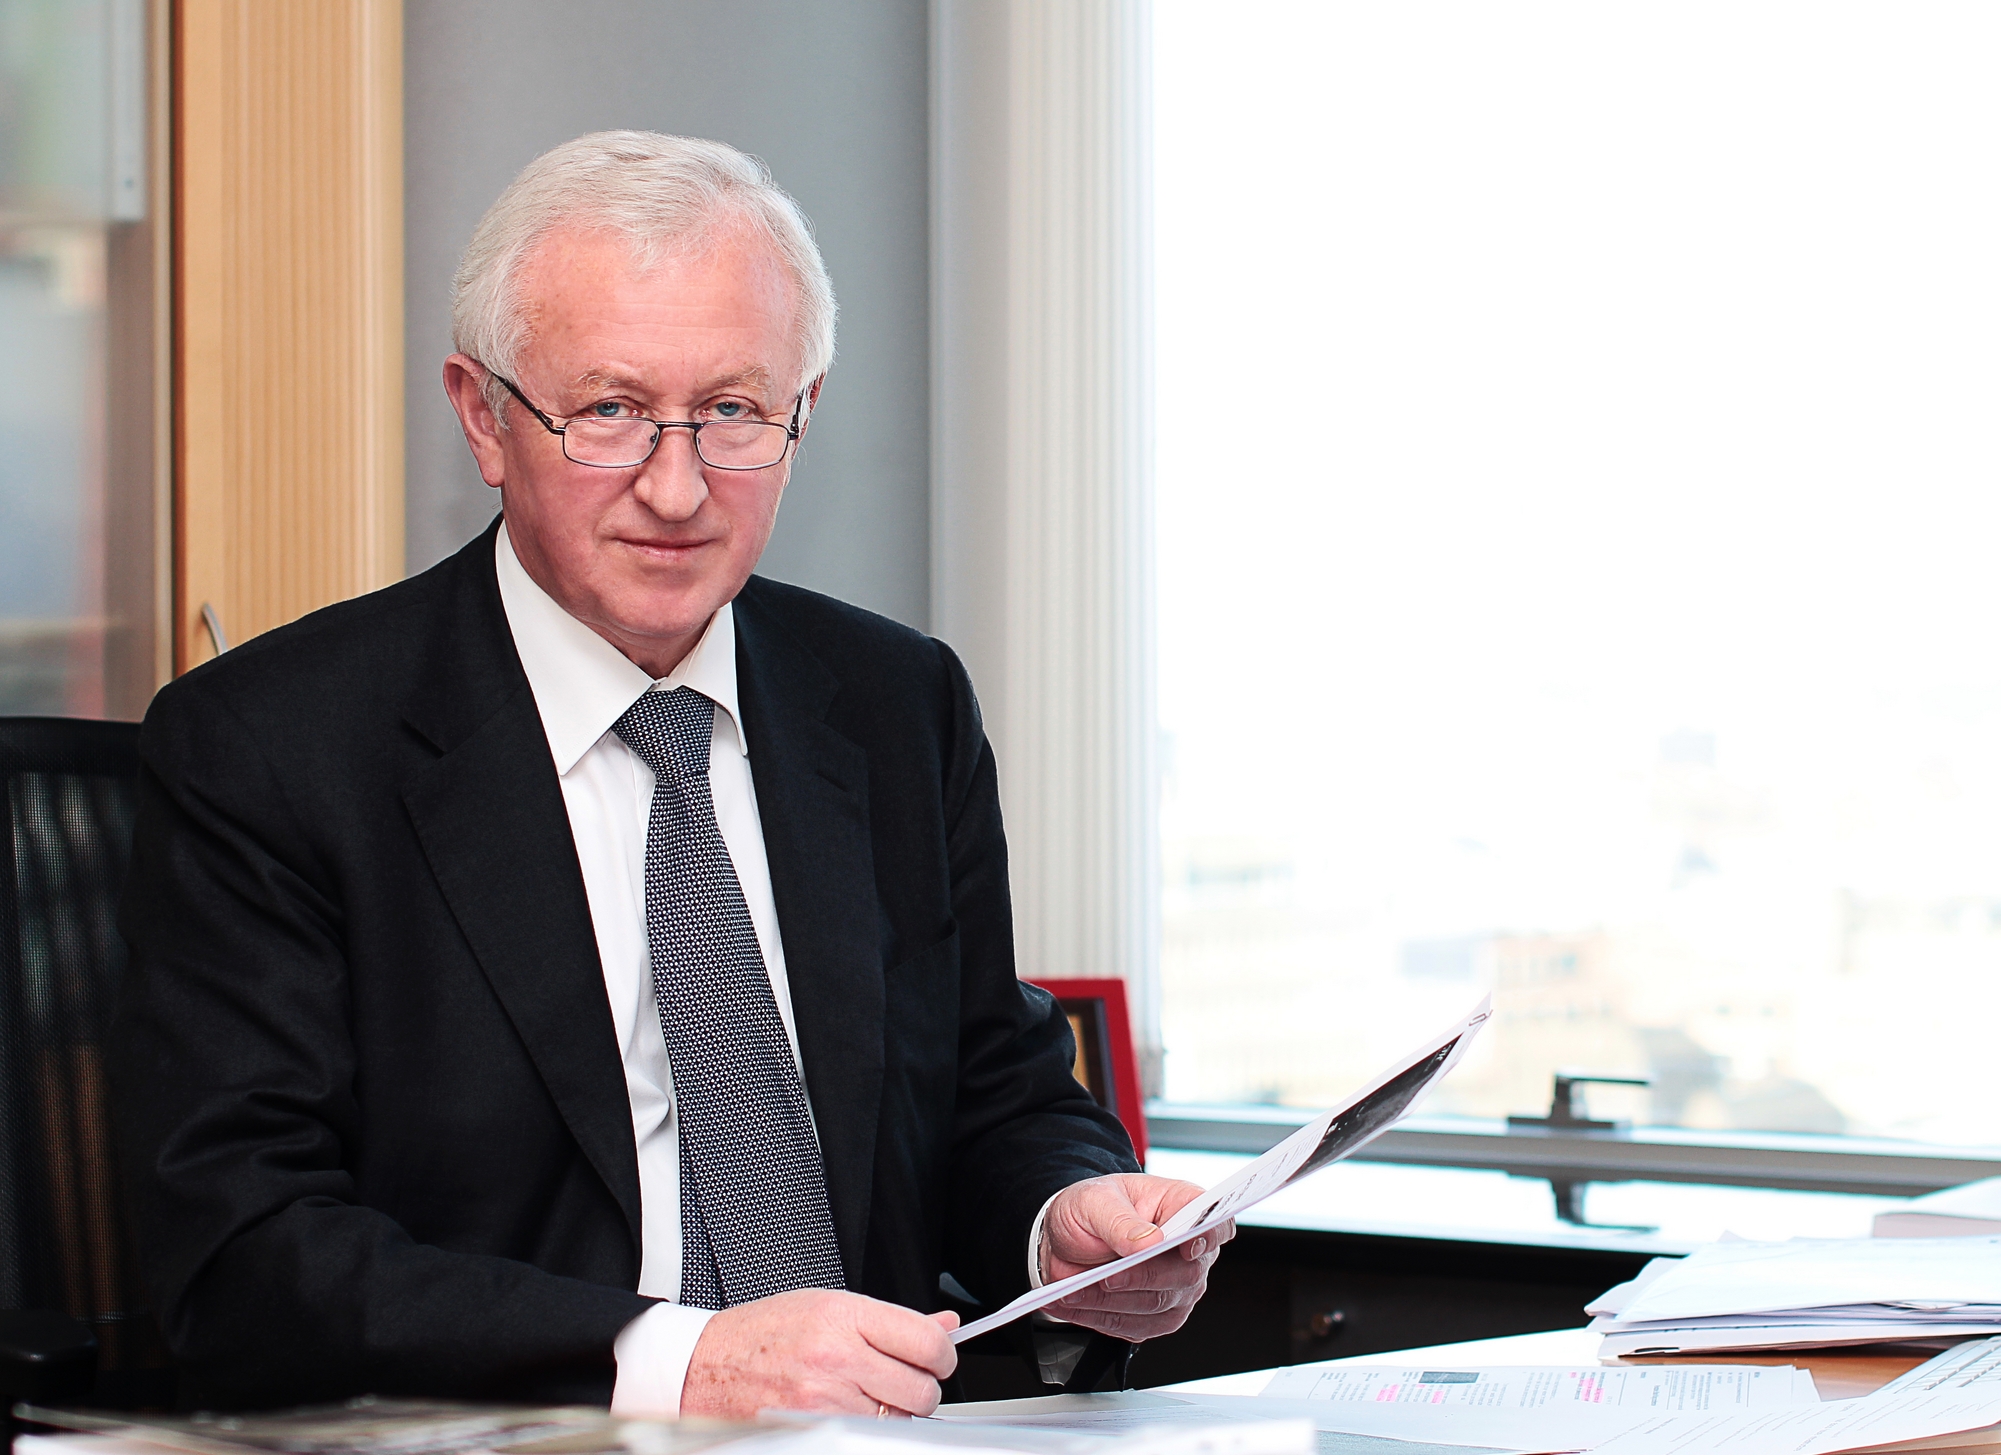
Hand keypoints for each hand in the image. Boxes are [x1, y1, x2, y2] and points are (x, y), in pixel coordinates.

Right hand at [680, 1288, 958, 1417]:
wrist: (705, 1367)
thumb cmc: (762, 1334)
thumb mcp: (826, 1306)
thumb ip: (888, 1321)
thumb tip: (944, 1327)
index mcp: (843, 1317)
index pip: (926, 1342)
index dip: (942, 1355)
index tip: (936, 1357)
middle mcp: (836, 1358)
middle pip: (922, 1389)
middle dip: (920, 1388)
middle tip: (899, 1380)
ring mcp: (825, 1401)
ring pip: (898, 1420)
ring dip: (892, 1413)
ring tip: (863, 1395)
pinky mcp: (814, 1430)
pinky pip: (867, 1436)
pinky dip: (866, 1429)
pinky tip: (847, 1413)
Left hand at [1039, 1173, 1233, 1341]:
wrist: (1068, 1238)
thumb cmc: (1090, 1208)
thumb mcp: (1095, 1200)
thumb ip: (1119, 1219)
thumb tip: (1150, 1241)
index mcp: (1183, 1206)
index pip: (1215, 1222)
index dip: (1209, 1236)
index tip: (1187, 1247)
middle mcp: (1188, 1250)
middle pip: (1186, 1273)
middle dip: (1141, 1277)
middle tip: (1106, 1277)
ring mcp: (1177, 1288)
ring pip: (1157, 1305)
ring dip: (1111, 1301)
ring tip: (1074, 1291)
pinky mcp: (1156, 1317)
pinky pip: (1134, 1327)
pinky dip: (1100, 1318)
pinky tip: (1073, 1304)